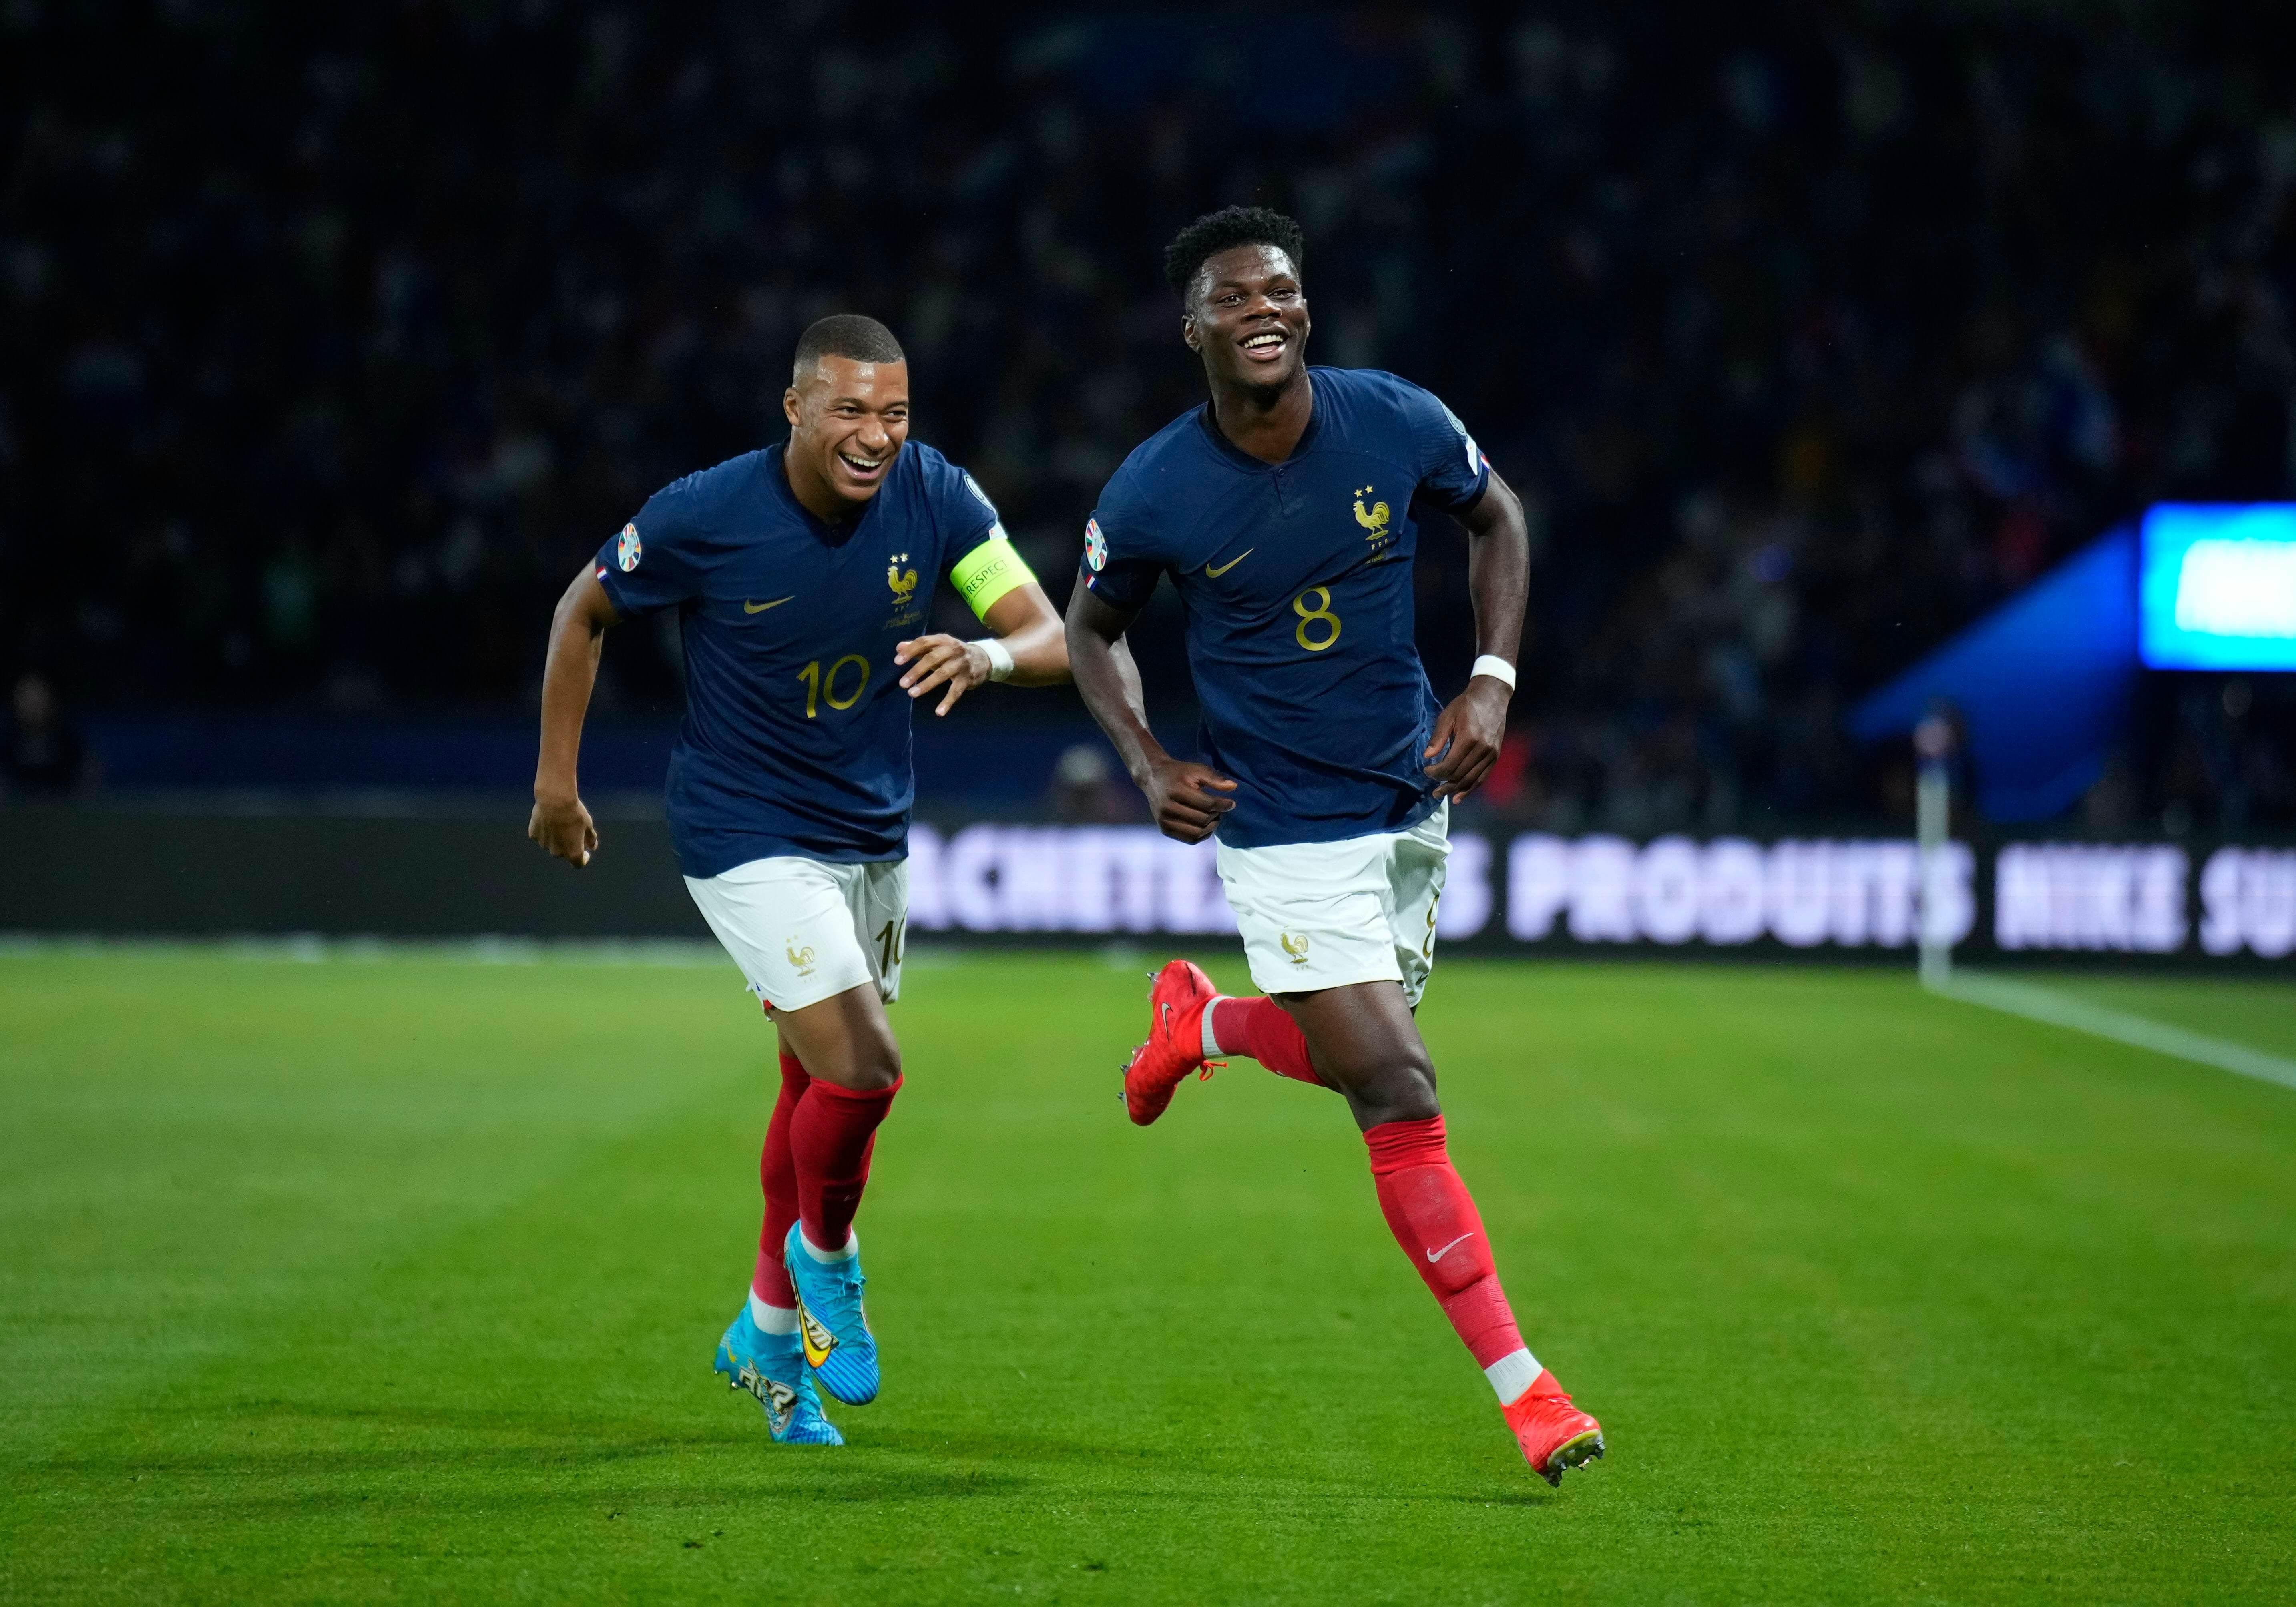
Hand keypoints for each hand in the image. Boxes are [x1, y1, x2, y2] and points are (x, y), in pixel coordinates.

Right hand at [528, 792, 597, 866]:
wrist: (555, 799)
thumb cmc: (574, 813)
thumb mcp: (588, 824)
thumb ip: (590, 838)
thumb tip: (592, 847)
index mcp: (573, 852)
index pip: (578, 864)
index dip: (583, 859)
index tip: (585, 852)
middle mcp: (557, 852)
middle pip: (564, 852)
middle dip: (568, 845)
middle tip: (571, 829)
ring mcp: (544, 844)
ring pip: (551, 844)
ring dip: (555, 838)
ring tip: (558, 821)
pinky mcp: (534, 835)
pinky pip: (541, 836)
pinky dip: (545, 831)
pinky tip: (548, 819)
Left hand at [895, 634, 989, 716]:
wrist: (983, 658)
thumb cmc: (953, 653)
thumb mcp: (937, 647)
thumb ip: (918, 648)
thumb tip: (899, 648)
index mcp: (942, 640)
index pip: (924, 642)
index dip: (910, 651)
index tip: (897, 662)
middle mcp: (953, 649)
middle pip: (932, 658)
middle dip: (916, 671)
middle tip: (902, 683)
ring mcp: (961, 664)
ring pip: (942, 674)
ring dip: (927, 684)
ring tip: (912, 693)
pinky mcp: (967, 679)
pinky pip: (956, 691)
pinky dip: (947, 702)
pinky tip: (939, 712)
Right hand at [1142, 756, 1236, 842]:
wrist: (1152, 778)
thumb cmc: (1178, 773)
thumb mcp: (1196, 770)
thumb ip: (1214, 778)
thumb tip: (1233, 787)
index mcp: (1176, 790)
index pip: (1206, 804)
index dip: (1223, 805)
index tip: (1231, 803)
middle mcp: (1168, 808)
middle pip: (1203, 819)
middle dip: (1217, 815)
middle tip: (1220, 810)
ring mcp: (1165, 821)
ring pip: (1197, 832)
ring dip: (1211, 827)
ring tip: (1214, 818)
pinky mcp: (1164, 829)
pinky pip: (1189, 839)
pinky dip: (1202, 835)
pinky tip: (1206, 827)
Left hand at [1423, 678, 1509, 800]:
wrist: (1491, 697)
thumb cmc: (1465, 705)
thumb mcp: (1447, 716)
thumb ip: (1438, 737)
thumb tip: (1427, 757)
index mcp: (1469, 738)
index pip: (1449, 766)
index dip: (1436, 773)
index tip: (1426, 771)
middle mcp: (1482, 749)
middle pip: (1460, 775)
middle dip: (1443, 784)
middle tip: (1432, 789)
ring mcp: (1491, 754)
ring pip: (1471, 780)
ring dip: (1455, 790)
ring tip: (1441, 794)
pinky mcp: (1495, 756)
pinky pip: (1482, 777)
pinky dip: (1470, 789)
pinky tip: (1459, 797)